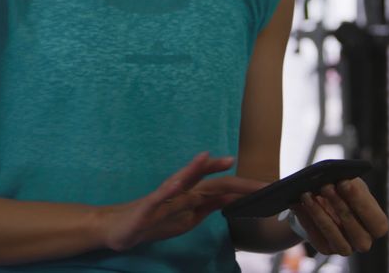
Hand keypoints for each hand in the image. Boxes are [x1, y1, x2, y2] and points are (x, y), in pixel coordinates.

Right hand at [99, 152, 265, 251]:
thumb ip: (209, 205)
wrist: (120, 228)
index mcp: (192, 195)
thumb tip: (234, 198)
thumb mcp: (188, 217)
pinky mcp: (149, 205)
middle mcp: (181, 190)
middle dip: (237, 182)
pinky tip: (180, 179)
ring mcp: (165, 196)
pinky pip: (163, 193)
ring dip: (202, 169)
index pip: (223, 188)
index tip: (269, 188)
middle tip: (262, 183)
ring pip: (187, 180)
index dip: (245, 187)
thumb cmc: (154, 220)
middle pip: (212, 182)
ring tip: (221, 160)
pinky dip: (173, 184)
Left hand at [291, 178, 388, 255]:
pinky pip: (316, 237)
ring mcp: (346, 248)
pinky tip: (297, 204)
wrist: (324, 204)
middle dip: (339, 206)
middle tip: (324, 186)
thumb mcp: (349, 182)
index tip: (344, 182)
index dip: (361, 203)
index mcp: (377, 225)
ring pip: (335, 237)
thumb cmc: (343, 191)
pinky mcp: (326, 249)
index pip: (377, 222)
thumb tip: (336, 179)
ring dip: (319, 214)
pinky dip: (306, 219)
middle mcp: (364, 241)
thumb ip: (348, 182)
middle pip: (356, 231)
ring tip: (306, 194)